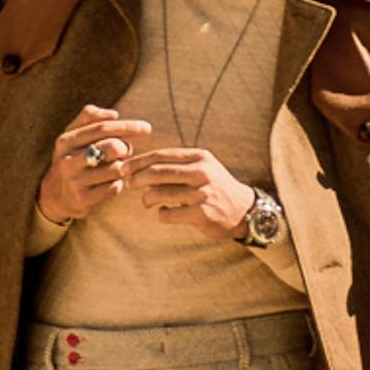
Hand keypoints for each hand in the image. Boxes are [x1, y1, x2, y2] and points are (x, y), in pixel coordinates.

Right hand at [38, 109, 153, 224]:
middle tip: (125, 152)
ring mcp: (75, 181)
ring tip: (117, 167)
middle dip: (125, 148)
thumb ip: (90, 117)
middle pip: (111, 147)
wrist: (54, 196)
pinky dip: (119, 184)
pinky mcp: (83, 199)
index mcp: (66, 140)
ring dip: (122, 167)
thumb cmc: (72, 158)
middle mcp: (69, 160)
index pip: (102, 128)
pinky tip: (113, 182)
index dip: (127, 126)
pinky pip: (113, 188)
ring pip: (115, 169)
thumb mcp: (73, 135)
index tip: (146, 128)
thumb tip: (113, 114)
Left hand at [134, 145, 261, 237]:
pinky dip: (161, 214)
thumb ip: (176, 165)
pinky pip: (168, 214)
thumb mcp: (202, 167)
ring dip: (147, 198)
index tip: (124, 167)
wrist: (245, 211)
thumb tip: (141, 167)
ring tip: (146, 201)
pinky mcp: (201, 214)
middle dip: (137, 178)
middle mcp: (201, 172)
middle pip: (157, 172)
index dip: (139, 161)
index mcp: (199, 157)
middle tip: (128, 183)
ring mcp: (202, 193)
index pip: (161, 155)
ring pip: (160, 193)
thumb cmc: (216, 187)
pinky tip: (165, 212)